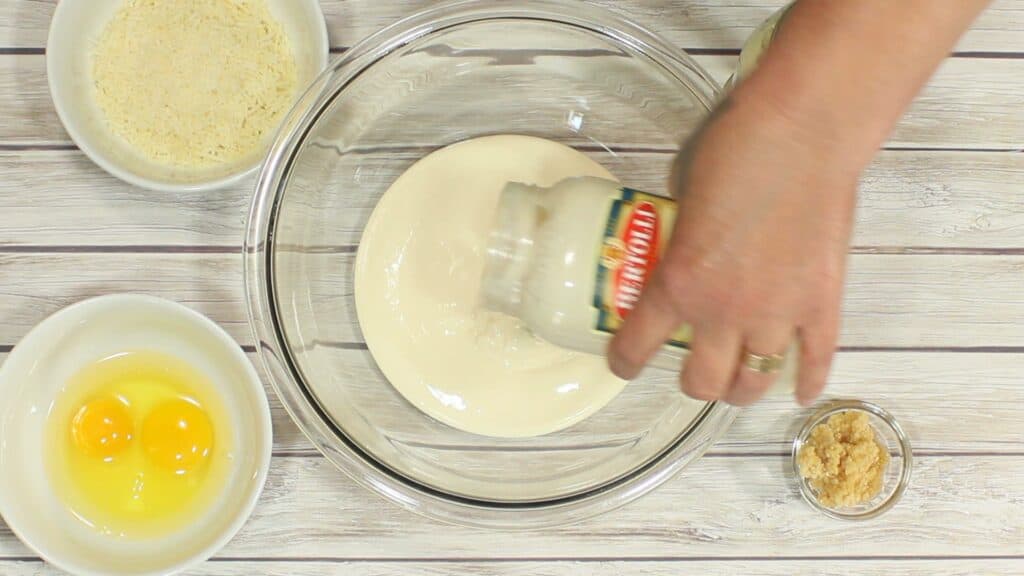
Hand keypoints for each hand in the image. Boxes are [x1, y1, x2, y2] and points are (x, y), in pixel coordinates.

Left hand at [607, 90, 859, 406]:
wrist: (805, 131)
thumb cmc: (734, 146)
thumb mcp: (679, 189)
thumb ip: (675, 226)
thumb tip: (677, 230)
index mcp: (680, 283)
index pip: (639, 345)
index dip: (625, 362)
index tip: (624, 364)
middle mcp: (725, 312)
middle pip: (703, 381)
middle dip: (691, 382)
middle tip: (690, 368)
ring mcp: (779, 313)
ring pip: (755, 381)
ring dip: (741, 388)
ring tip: (737, 381)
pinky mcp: (823, 303)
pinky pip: (816, 360)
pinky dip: (807, 382)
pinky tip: (797, 392)